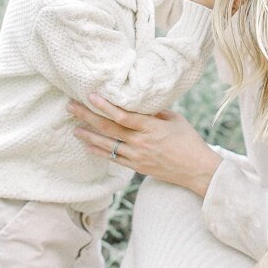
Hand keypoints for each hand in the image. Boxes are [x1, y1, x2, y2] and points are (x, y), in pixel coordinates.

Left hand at [68, 98, 220, 194]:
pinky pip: (114, 159)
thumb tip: (139, 101)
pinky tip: (88, 146)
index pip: (123, 116)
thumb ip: (155, 111)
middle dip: (88, 117)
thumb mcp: (174, 119)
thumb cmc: (188, 141)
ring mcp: (137, 157)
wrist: (196, 170)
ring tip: (74, 128)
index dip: (105, 106)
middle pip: (109, 129)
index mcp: (151, 127)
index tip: (91, 96)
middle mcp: (140, 142)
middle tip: (71, 107)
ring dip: (88, 136)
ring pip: (107, 146)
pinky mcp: (136, 167)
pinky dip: (99, 151)